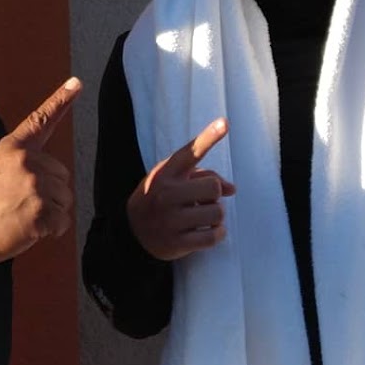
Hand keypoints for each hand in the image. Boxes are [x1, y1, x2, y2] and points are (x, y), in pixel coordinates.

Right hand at [0, 78, 80, 272]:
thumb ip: (21, 162)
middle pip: (63, 175)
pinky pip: (62, 221)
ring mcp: (35, 185)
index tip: (76, 83)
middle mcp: (27, 161)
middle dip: (50, 193)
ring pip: (65, 199)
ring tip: (23, 216)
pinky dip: (52, 230)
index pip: (41, 120)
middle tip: (22, 204)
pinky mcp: (40, 210)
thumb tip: (47, 172)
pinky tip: (30, 229)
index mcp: (13, 147)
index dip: (61, 100)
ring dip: (51, 213)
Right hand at [127, 118, 233, 260]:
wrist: (131, 231)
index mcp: (167, 172)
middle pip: (213, 187)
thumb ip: (202, 176)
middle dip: (214, 195)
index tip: (225, 122)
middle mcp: (167, 193)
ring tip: (203, 217)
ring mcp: (170, 219)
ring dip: (216, 216)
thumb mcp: (172, 179)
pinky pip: (212, 236)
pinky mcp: (176, 242)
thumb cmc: (158, 198)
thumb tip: (232, 189)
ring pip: (217, 213)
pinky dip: (217, 234)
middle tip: (202, 200)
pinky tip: (208, 232)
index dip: (209, 136)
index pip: (191, 151)